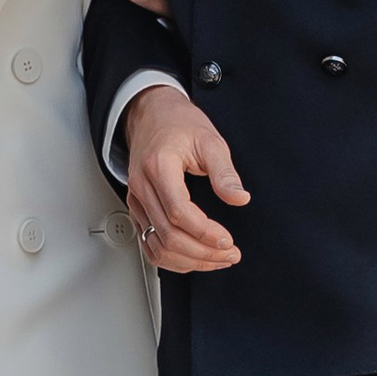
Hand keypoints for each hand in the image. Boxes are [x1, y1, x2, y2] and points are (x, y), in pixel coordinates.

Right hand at [123, 82, 249, 274]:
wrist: (152, 114)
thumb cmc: (178, 124)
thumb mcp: (210, 140)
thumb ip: (225, 172)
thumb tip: (239, 198)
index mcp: (158, 167)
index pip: (178, 212)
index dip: (205, 233)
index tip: (227, 240)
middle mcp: (142, 186)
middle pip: (167, 235)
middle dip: (203, 252)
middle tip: (230, 254)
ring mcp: (136, 200)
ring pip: (157, 246)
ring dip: (189, 260)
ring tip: (217, 260)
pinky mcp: (137, 208)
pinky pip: (149, 244)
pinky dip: (172, 258)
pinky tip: (194, 259)